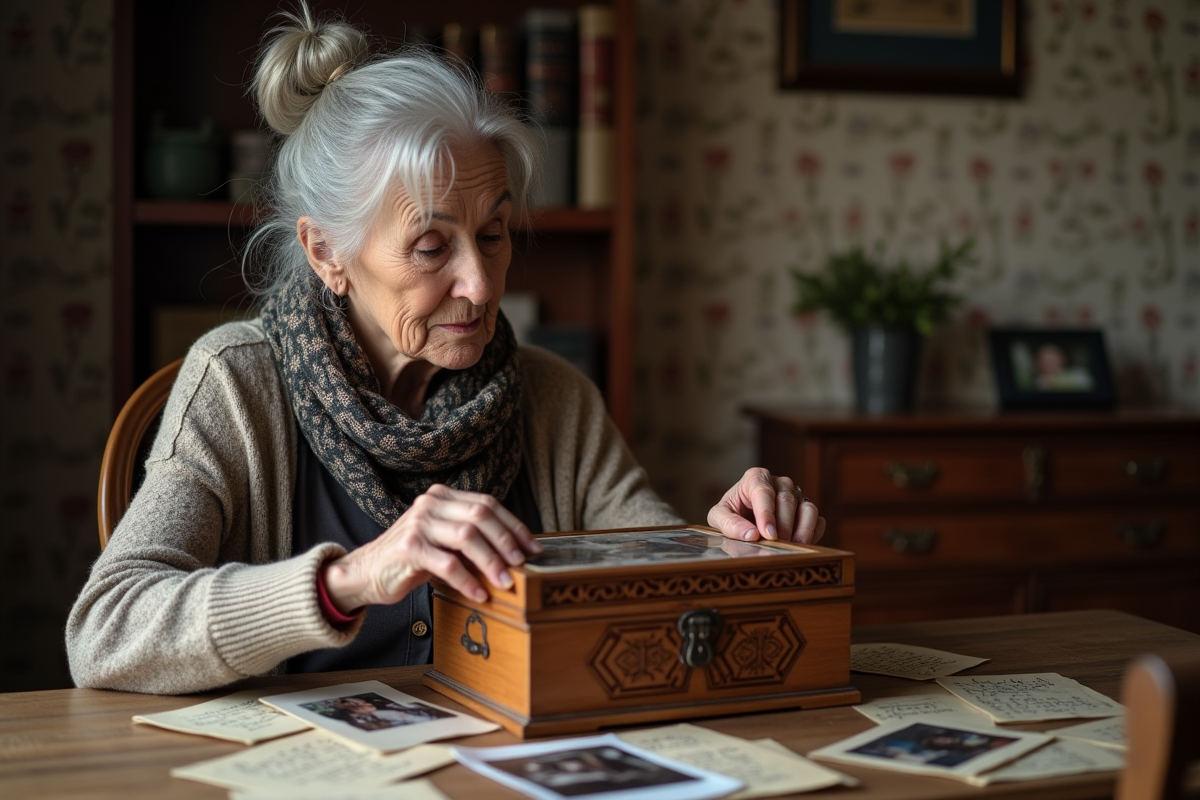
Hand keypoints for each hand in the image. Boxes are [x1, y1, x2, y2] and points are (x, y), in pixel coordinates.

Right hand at [322, 484, 541, 613]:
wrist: (366, 573)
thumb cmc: (412, 559)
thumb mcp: (444, 542)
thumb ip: (471, 539)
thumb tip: (514, 554)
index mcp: (443, 496)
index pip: (488, 504)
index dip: (513, 526)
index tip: (533, 548)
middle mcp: (431, 503)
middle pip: (481, 515)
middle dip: (506, 541)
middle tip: (522, 564)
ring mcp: (418, 523)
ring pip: (467, 537)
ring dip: (491, 562)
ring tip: (505, 582)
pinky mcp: (409, 548)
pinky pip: (447, 563)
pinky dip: (467, 580)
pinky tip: (479, 593)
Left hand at [707, 467, 825, 544]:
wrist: (741, 518)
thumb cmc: (730, 514)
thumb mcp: (718, 517)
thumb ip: (729, 524)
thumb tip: (751, 535)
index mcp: (756, 478)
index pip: (764, 492)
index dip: (766, 514)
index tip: (768, 534)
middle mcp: (779, 483)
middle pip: (787, 500)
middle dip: (783, 525)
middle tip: (777, 545)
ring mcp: (796, 495)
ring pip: (807, 508)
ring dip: (802, 530)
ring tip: (793, 547)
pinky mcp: (806, 510)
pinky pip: (817, 519)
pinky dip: (813, 532)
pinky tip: (803, 544)